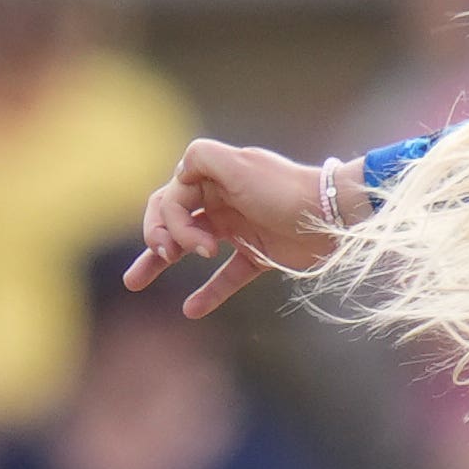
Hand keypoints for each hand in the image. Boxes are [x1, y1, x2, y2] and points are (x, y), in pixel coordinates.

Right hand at [119, 140, 342, 321]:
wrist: (333, 216)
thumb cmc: (285, 191)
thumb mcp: (240, 165)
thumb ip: (202, 158)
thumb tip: (176, 172)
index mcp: (213, 176)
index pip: (170, 198)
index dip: (169, 223)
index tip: (192, 246)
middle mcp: (221, 199)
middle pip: (172, 218)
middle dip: (156, 237)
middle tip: (162, 255)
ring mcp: (238, 228)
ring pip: (191, 246)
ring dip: (161, 261)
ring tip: (135, 282)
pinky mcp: (258, 254)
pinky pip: (227, 277)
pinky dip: (209, 293)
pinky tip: (191, 310)